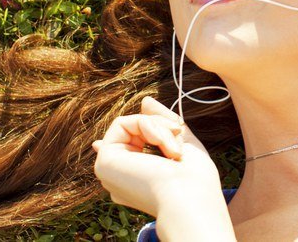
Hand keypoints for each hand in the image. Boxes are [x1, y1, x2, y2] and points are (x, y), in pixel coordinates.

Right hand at [92, 96, 222, 216]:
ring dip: (159, 128)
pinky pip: (123, 123)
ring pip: (130, 125)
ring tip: (174, 149)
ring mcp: (110, 170)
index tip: (157, 115)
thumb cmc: (193, 179)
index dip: (138, 129)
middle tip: (179, 135)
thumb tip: (145, 100)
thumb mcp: (181, 143)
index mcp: (136, 180)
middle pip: (135, 132)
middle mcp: (120, 178)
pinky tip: (162, 144)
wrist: (189, 197)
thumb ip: (162, 122)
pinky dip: (148, 126)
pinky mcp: (104, 161)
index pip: (126, 150)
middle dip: (162, 125)